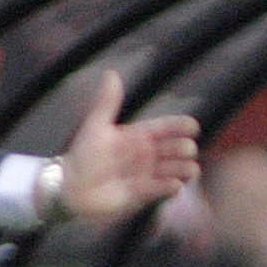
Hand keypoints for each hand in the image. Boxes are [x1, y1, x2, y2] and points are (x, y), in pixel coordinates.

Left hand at [57, 69, 199, 220]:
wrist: (72, 187)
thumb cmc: (83, 156)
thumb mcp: (97, 127)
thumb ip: (108, 102)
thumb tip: (112, 73)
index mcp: (137, 135)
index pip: (164, 128)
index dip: (179, 126)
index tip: (194, 127)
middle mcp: (145, 154)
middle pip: (173, 149)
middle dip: (183, 148)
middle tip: (187, 149)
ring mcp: (145, 174)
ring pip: (172, 169)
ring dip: (182, 169)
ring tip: (190, 169)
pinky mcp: (142, 193)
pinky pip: (161, 189)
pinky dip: (169, 187)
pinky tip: (176, 185)